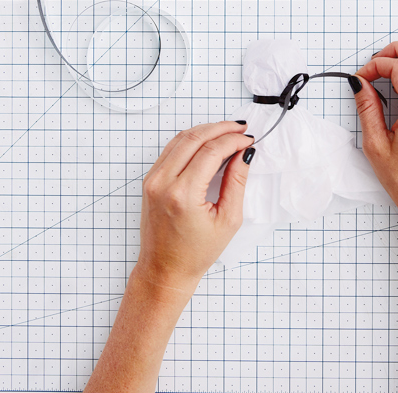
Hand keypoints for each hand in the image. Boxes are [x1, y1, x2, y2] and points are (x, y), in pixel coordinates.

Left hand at [136, 121, 254, 290]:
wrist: (165, 269)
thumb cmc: (195, 252)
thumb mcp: (228, 220)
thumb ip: (236, 182)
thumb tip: (244, 154)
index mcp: (183, 195)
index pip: (211, 151)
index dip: (233, 141)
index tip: (248, 140)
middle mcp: (163, 183)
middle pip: (195, 138)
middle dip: (221, 129)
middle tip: (240, 128)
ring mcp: (153, 180)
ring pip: (181, 139)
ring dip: (206, 130)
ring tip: (227, 131)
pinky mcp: (150, 180)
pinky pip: (171, 149)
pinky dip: (191, 140)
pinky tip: (207, 141)